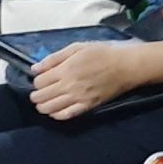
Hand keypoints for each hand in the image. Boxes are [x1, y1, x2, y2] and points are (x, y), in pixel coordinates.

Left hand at [26, 41, 144, 119]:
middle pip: (40, 97)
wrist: (127, 66)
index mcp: (65, 69)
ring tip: (45, 102)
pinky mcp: (88, 106)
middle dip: (36, 95)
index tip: (42, 79)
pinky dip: (56, 115)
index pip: (38, 82)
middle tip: (40, 92)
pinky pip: (66, 115)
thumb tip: (35, 68)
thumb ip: (54, 58)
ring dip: (43, 106)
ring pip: (49, 108)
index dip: (37, 81)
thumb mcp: (78, 47)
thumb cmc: (104, 53)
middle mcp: (69, 85)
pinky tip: (55, 111)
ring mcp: (78, 98)